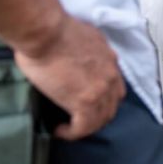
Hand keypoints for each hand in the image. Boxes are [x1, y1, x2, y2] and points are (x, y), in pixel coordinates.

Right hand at [13, 14, 125, 140]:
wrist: (46, 33)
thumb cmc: (55, 30)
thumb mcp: (83, 37)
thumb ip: (87, 50)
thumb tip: (78, 57)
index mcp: (110, 58)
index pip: (115, 85)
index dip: (104, 97)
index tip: (89, 101)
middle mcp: (111, 75)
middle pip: (112, 104)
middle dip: (98, 114)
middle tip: (80, 118)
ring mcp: (101, 89)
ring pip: (100, 119)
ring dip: (86, 126)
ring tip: (69, 127)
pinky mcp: (85, 102)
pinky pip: (84, 127)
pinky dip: (73, 133)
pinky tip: (60, 130)